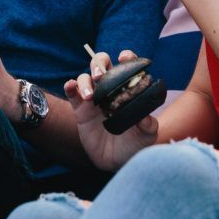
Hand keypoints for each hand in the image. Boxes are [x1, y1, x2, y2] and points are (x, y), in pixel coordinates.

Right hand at [65, 49, 157, 170]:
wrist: (117, 162)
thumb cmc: (135, 144)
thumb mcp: (146, 136)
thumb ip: (148, 126)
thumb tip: (146, 118)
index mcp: (127, 89)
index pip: (126, 66)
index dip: (126, 57)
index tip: (124, 57)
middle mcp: (109, 89)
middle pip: (101, 64)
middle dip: (99, 63)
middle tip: (100, 76)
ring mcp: (94, 99)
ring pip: (85, 77)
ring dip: (85, 82)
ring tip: (90, 97)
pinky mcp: (80, 110)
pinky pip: (72, 93)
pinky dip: (70, 86)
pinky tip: (71, 87)